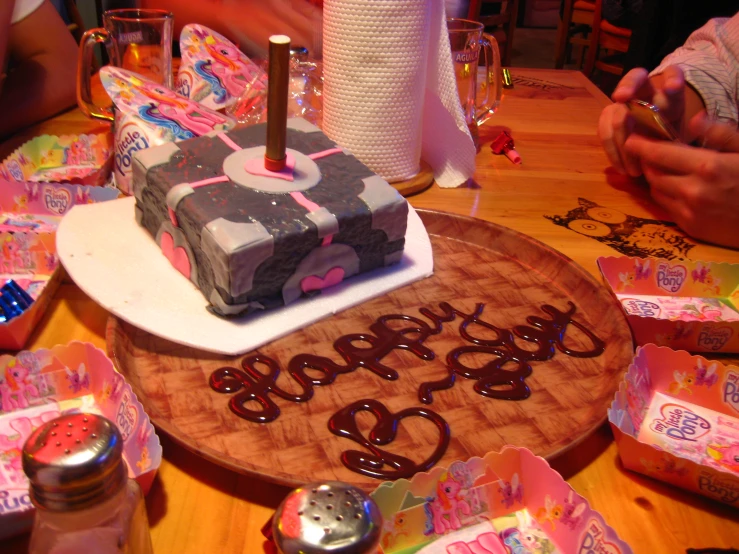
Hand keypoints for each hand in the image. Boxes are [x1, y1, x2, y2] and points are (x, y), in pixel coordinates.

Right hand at [598, 66, 686, 176]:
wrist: (656, 152)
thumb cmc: (674, 143)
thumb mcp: (688, 139)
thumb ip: (694, 132)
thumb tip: (698, 123)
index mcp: (671, 95)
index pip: (673, 74)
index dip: (672, 78)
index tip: (672, 88)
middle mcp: (646, 94)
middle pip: (636, 77)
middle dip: (627, 85)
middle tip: (621, 97)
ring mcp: (624, 105)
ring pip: (615, 110)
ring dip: (620, 137)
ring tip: (633, 167)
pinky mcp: (609, 120)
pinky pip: (603, 130)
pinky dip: (612, 150)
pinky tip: (622, 167)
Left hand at [624, 113, 738, 248]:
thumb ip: (722, 133)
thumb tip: (695, 119)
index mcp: (708, 166)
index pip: (661, 153)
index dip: (642, 145)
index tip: (631, 138)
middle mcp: (693, 190)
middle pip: (653, 172)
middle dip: (646, 160)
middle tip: (647, 151)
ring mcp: (690, 212)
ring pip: (656, 191)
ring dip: (654, 178)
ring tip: (660, 167)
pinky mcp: (691, 228)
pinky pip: (666, 207)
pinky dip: (665, 194)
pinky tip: (674, 186)